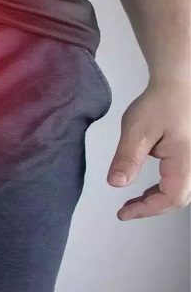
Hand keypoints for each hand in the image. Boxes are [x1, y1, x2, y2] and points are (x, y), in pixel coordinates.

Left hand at [107, 78, 190, 220]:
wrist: (177, 85)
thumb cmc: (159, 104)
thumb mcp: (137, 130)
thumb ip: (127, 157)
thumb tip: (116, 184)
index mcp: (184, 161)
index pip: (171, 197)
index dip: (147, 209)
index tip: (123, 213)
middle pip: (178, 198)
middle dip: (151, 208)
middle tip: (125, 210)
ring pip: (179, 191)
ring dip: (156, 200)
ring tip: (131, 204)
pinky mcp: (188, 157)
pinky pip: (178, 181)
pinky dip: (161, 189)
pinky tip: (145, 190)